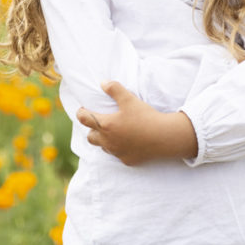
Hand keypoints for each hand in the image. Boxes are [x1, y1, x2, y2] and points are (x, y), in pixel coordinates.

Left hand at [76, 81, 197, 165]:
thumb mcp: (129, 99)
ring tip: (114, 132)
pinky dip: (118, 148)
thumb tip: (103, 83)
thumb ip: (114, 89)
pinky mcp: (127, 160)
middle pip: (90, 137)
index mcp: (106, 125)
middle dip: (92, 129)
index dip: (81, 112)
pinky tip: (128, 142)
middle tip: (100, 121)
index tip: (83, 109)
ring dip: (104, 140)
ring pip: (103, 147)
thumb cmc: (145, 117)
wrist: (164, 137)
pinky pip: (117, 155)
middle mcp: (108, 141)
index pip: (84, 119)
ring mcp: (117, 152)